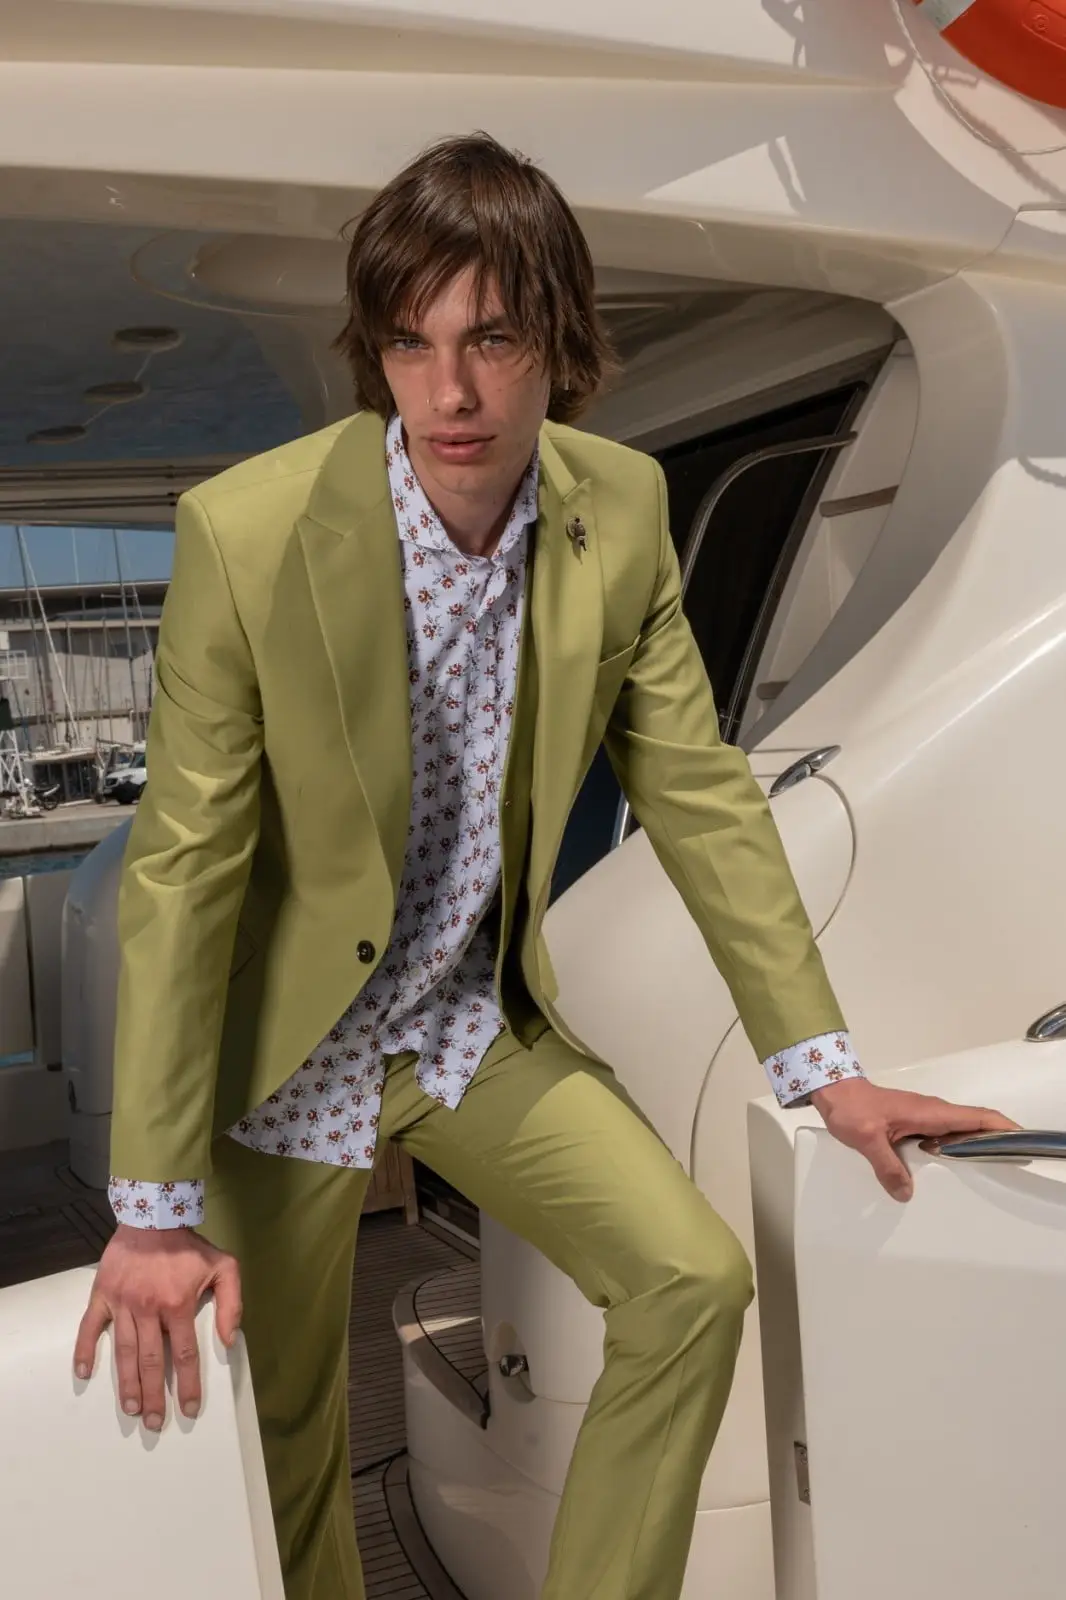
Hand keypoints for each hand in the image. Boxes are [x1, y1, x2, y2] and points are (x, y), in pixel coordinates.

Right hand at [73, 1224, 241, 1430]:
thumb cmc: (189, 1246)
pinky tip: (84, 1374)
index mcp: (178, 1305)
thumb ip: (231, 1303)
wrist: (153, 1217)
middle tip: (153, 1423)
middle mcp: (148, 1309)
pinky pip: (89, 1328)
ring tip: (130, 1410)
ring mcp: (122, 1304)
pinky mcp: (102, 1296)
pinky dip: (85, 1351)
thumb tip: (229, 1340)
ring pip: (124, 1352)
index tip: (188, 1409)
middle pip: (152, 1362)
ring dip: (126, 1384)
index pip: (185, 1354)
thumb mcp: (224, 1266)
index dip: (188, 1384)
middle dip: (153, 1396)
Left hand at [810, 1077, 1019, 1201]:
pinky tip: (951, 1168)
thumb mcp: (867, 1140)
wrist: (835, 1093)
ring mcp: (924, 1117)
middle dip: (995, 1141)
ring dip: (975, 1145)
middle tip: (1009, 1166)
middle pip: (974, 1125)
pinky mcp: (914, 1123)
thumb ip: (887, 1166)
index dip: (1001, 1126)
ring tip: (987, 1172)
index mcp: (929, 1112)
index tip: (1021, 1139)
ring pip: (959, 1131)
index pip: (975, 1116)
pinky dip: (955, 1147)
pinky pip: (943, 1135)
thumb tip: (905, 1193)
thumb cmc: (851, 1110)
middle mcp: (932, 1112)